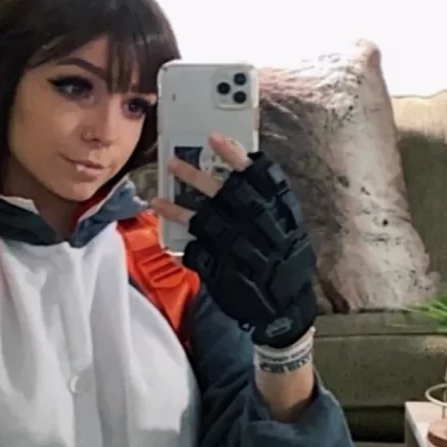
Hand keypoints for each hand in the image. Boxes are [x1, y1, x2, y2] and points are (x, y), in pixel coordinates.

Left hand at [152, 135, 318, 348]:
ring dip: (177, 209)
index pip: (258, 176)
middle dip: (196, 176)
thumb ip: (268, 203)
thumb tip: (241, 174)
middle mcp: (258, 225)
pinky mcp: (223, 269)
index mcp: (279, 211)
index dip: (235, 155)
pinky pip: (195, 252)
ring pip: (203, 221)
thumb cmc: (286, 261)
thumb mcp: (289, 227)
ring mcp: (239, 247)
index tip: (214, 138)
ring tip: (158, 200)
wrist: (285, 307)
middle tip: (174, 163)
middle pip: (223, 193)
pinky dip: (181, 246)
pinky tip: (168, 242)